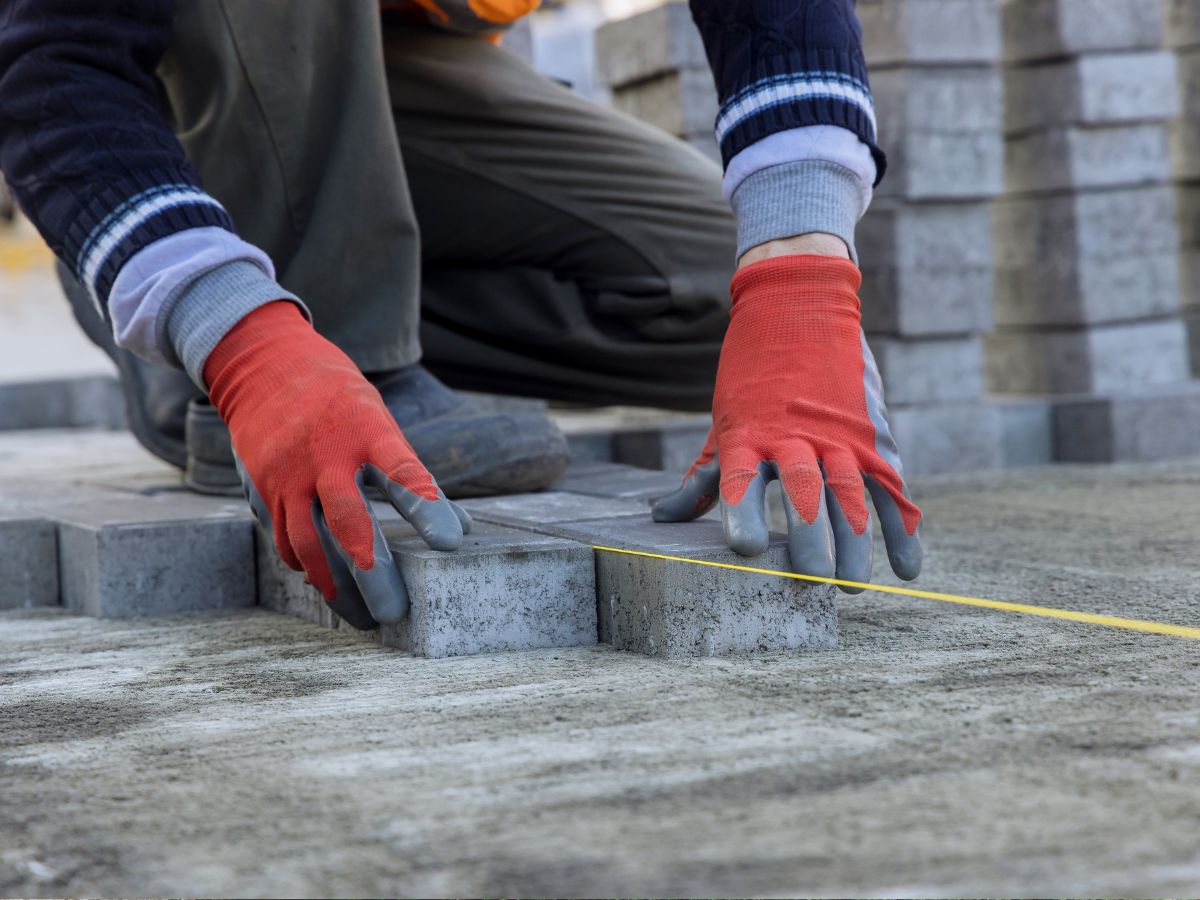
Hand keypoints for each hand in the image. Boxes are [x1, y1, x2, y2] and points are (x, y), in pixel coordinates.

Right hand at [205, 302, 467, 627]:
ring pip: (308, 542)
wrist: (264, 365)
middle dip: (372, 571)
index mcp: (365, 429)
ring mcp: (287, 473)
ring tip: (361, 616)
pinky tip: (325, 582)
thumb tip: (459, 529)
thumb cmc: (339, 400)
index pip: (401, 471)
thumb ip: (412, 474)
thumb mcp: (380, 420)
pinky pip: (283, 538)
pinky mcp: (261, 487)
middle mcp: (324, 454)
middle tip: (395, 612)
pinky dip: (306, 565)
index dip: (426, 507)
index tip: (450, 543)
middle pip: (348, 519)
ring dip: (335, 584)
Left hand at [652, 255, 921, 591]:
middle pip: (805, 491)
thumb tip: (663, 518)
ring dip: (854, 541)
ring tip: (851, 584)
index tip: (743, 550)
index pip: (743, 479)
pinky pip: (891, 486)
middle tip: (812, 580)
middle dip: (810, 538)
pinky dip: (903, 528)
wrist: (799, 304)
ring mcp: (839, 434)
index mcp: (750, 432)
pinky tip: (906, 568)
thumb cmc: (751, 374)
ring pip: (850, 491)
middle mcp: (796, 434)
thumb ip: (704, 476)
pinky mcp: (871, 435)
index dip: (742, 514)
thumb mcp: (724, 421)